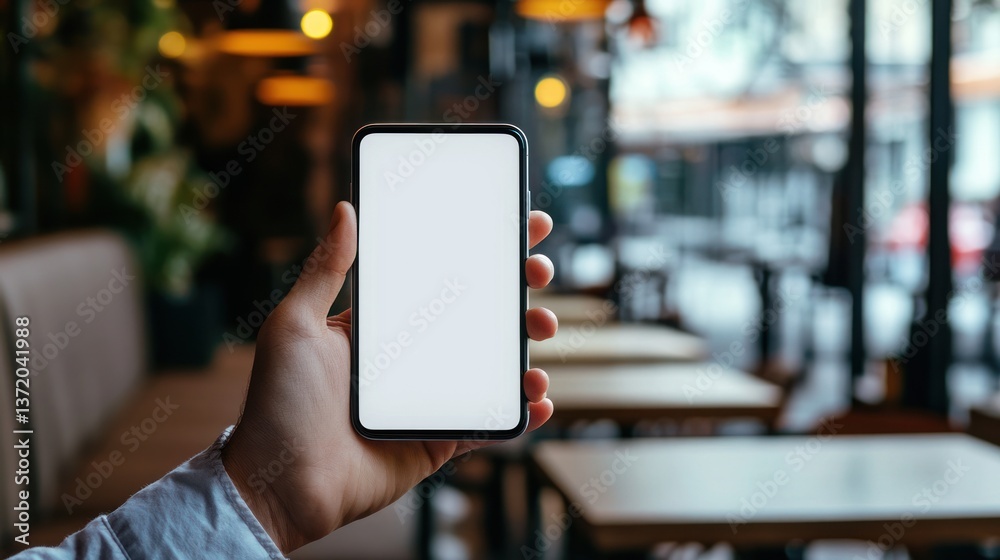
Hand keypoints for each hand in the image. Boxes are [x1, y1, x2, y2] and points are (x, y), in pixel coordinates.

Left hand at [222, 202, 557, 552]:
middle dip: (516, 290)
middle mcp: (410, 359)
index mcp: (381, 326)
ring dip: (526, 346)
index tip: (518, 227)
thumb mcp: (295, 324)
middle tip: (538, 271)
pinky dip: (521, 411)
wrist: (280, 485)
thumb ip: (325, 269)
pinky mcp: (439, 441)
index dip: (480, 251)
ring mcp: (429, 400)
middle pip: (478, 318)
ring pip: (493, 367)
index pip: (438, 277)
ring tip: (542, 327)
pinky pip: (489, 423)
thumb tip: (345, 209)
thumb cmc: (278, 402)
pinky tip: (540, 397)